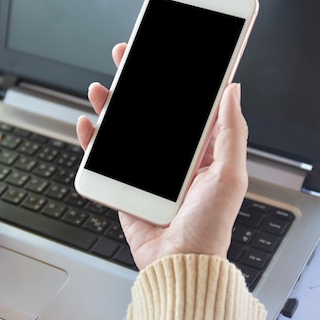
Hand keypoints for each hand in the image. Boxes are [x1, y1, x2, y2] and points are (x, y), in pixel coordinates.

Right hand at [77, 43, 248, 269]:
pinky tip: (87, 124)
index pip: (186, 107)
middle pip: (151, 112)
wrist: (179, 264)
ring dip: (111, 106)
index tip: (165, 54)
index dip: (176, 80)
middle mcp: (173, 158)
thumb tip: (233, 91)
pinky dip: (92, 140)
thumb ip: (231, 131)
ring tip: (100, 89)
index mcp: (201, 151)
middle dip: (137, 83)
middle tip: (126, 58)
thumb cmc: (210, 228)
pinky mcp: (126, 186)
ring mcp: (147, 172)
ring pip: (125, 129)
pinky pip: (105, 158)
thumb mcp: (230, 175)